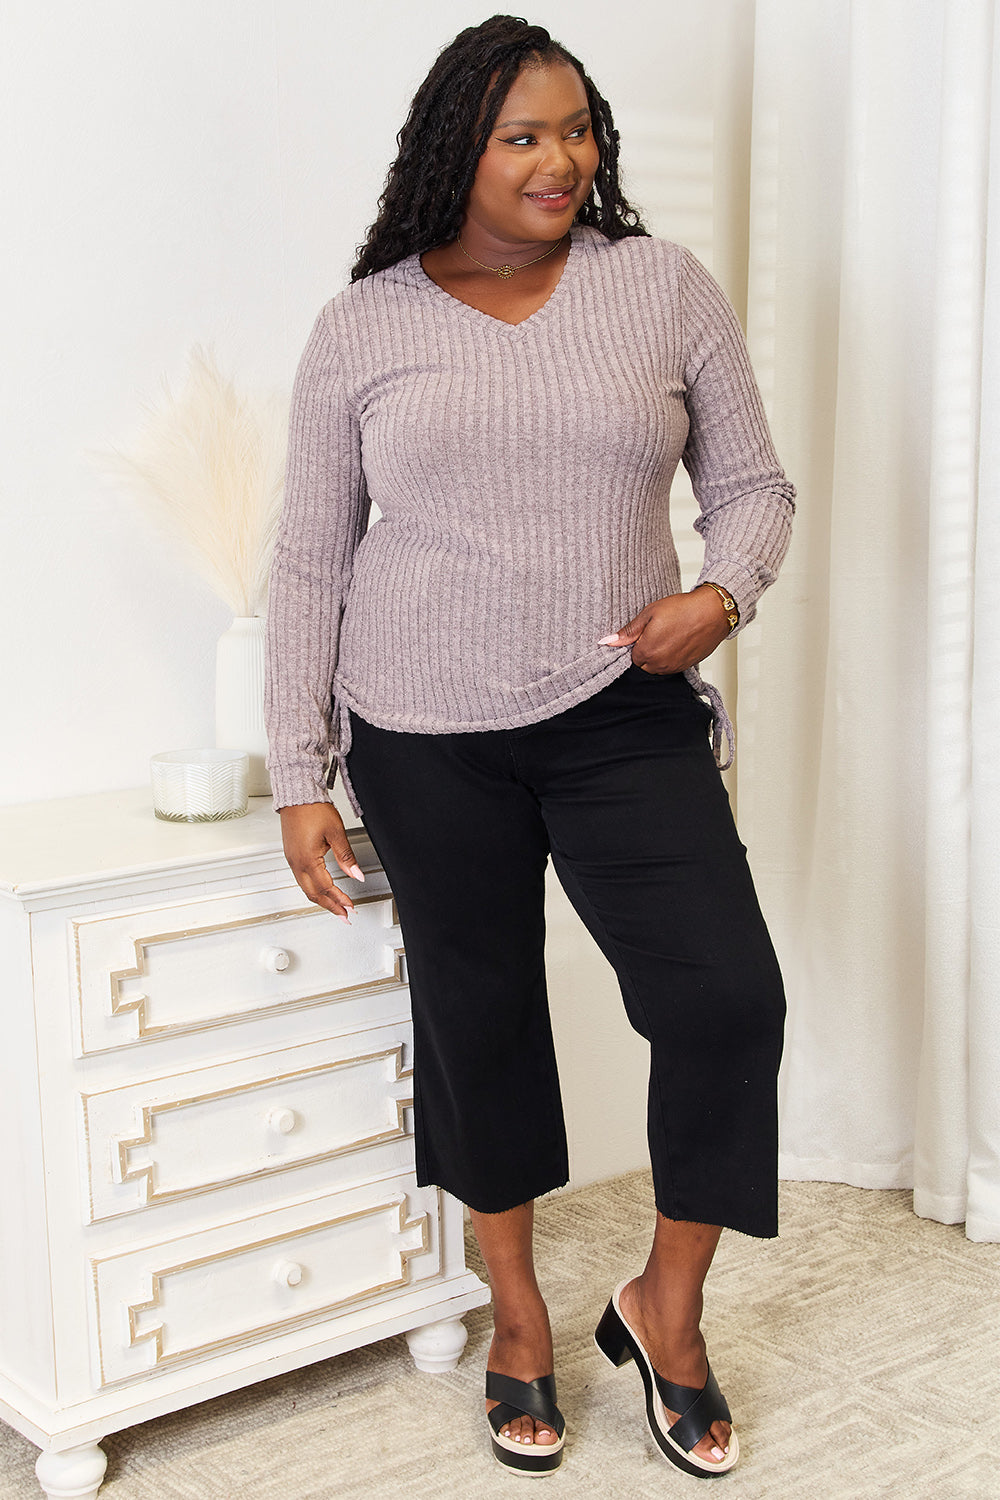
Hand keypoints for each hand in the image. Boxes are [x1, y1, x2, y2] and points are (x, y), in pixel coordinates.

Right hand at [278, 802, 364, 922]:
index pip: (326, 887)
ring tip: (335, 906)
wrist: (297, 795)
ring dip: (321, 899)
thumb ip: (347, 857)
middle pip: (313, 894)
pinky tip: (321, 889)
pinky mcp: (291, 855)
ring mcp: (292, 859)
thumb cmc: (313, 809)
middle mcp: (296, 863)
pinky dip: (313, 888)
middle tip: (344, 915)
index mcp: (307, 859)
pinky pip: (301, 878)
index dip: (340, 900)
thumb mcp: (336, 833)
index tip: (350, 908)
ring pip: (306, 888)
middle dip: (330, 906)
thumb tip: (357, 875)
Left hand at [599, 586, 732, 673]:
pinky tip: (678, 641)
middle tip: (658, 633)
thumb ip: (628, 631)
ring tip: (669, 635)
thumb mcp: (650, 613)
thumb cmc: (684, 609)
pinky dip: (671, 658)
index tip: (645, 633)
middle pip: (643, 665)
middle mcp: (660, 664)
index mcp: (647, 651)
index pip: (631, 657)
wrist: (713, 611)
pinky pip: (671, 668)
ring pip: (657, 668)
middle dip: (645, 652)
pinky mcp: (686, 667)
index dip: (637, 643)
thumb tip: (607, 641)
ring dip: (658, 656)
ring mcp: (674, 667)